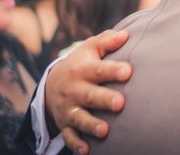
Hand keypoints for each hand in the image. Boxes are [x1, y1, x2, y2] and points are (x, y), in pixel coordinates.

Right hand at [45, 29, 131, 153]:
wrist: (51, 83)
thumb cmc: (80, 63)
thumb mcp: (89, 48)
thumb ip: (107, 41)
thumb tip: (125, 35)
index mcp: (82, 70)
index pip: (99, 70)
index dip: (113, 70)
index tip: (128, 72)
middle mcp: (74, 90)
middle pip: (89, 95)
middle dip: (104, 100)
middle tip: (121, 103)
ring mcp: (69, 108)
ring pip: (79, 118)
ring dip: (91, 125)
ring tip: (105, 131)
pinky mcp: (65, 124)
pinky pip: (69, 136)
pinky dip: (76, 144)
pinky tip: (87, 151)